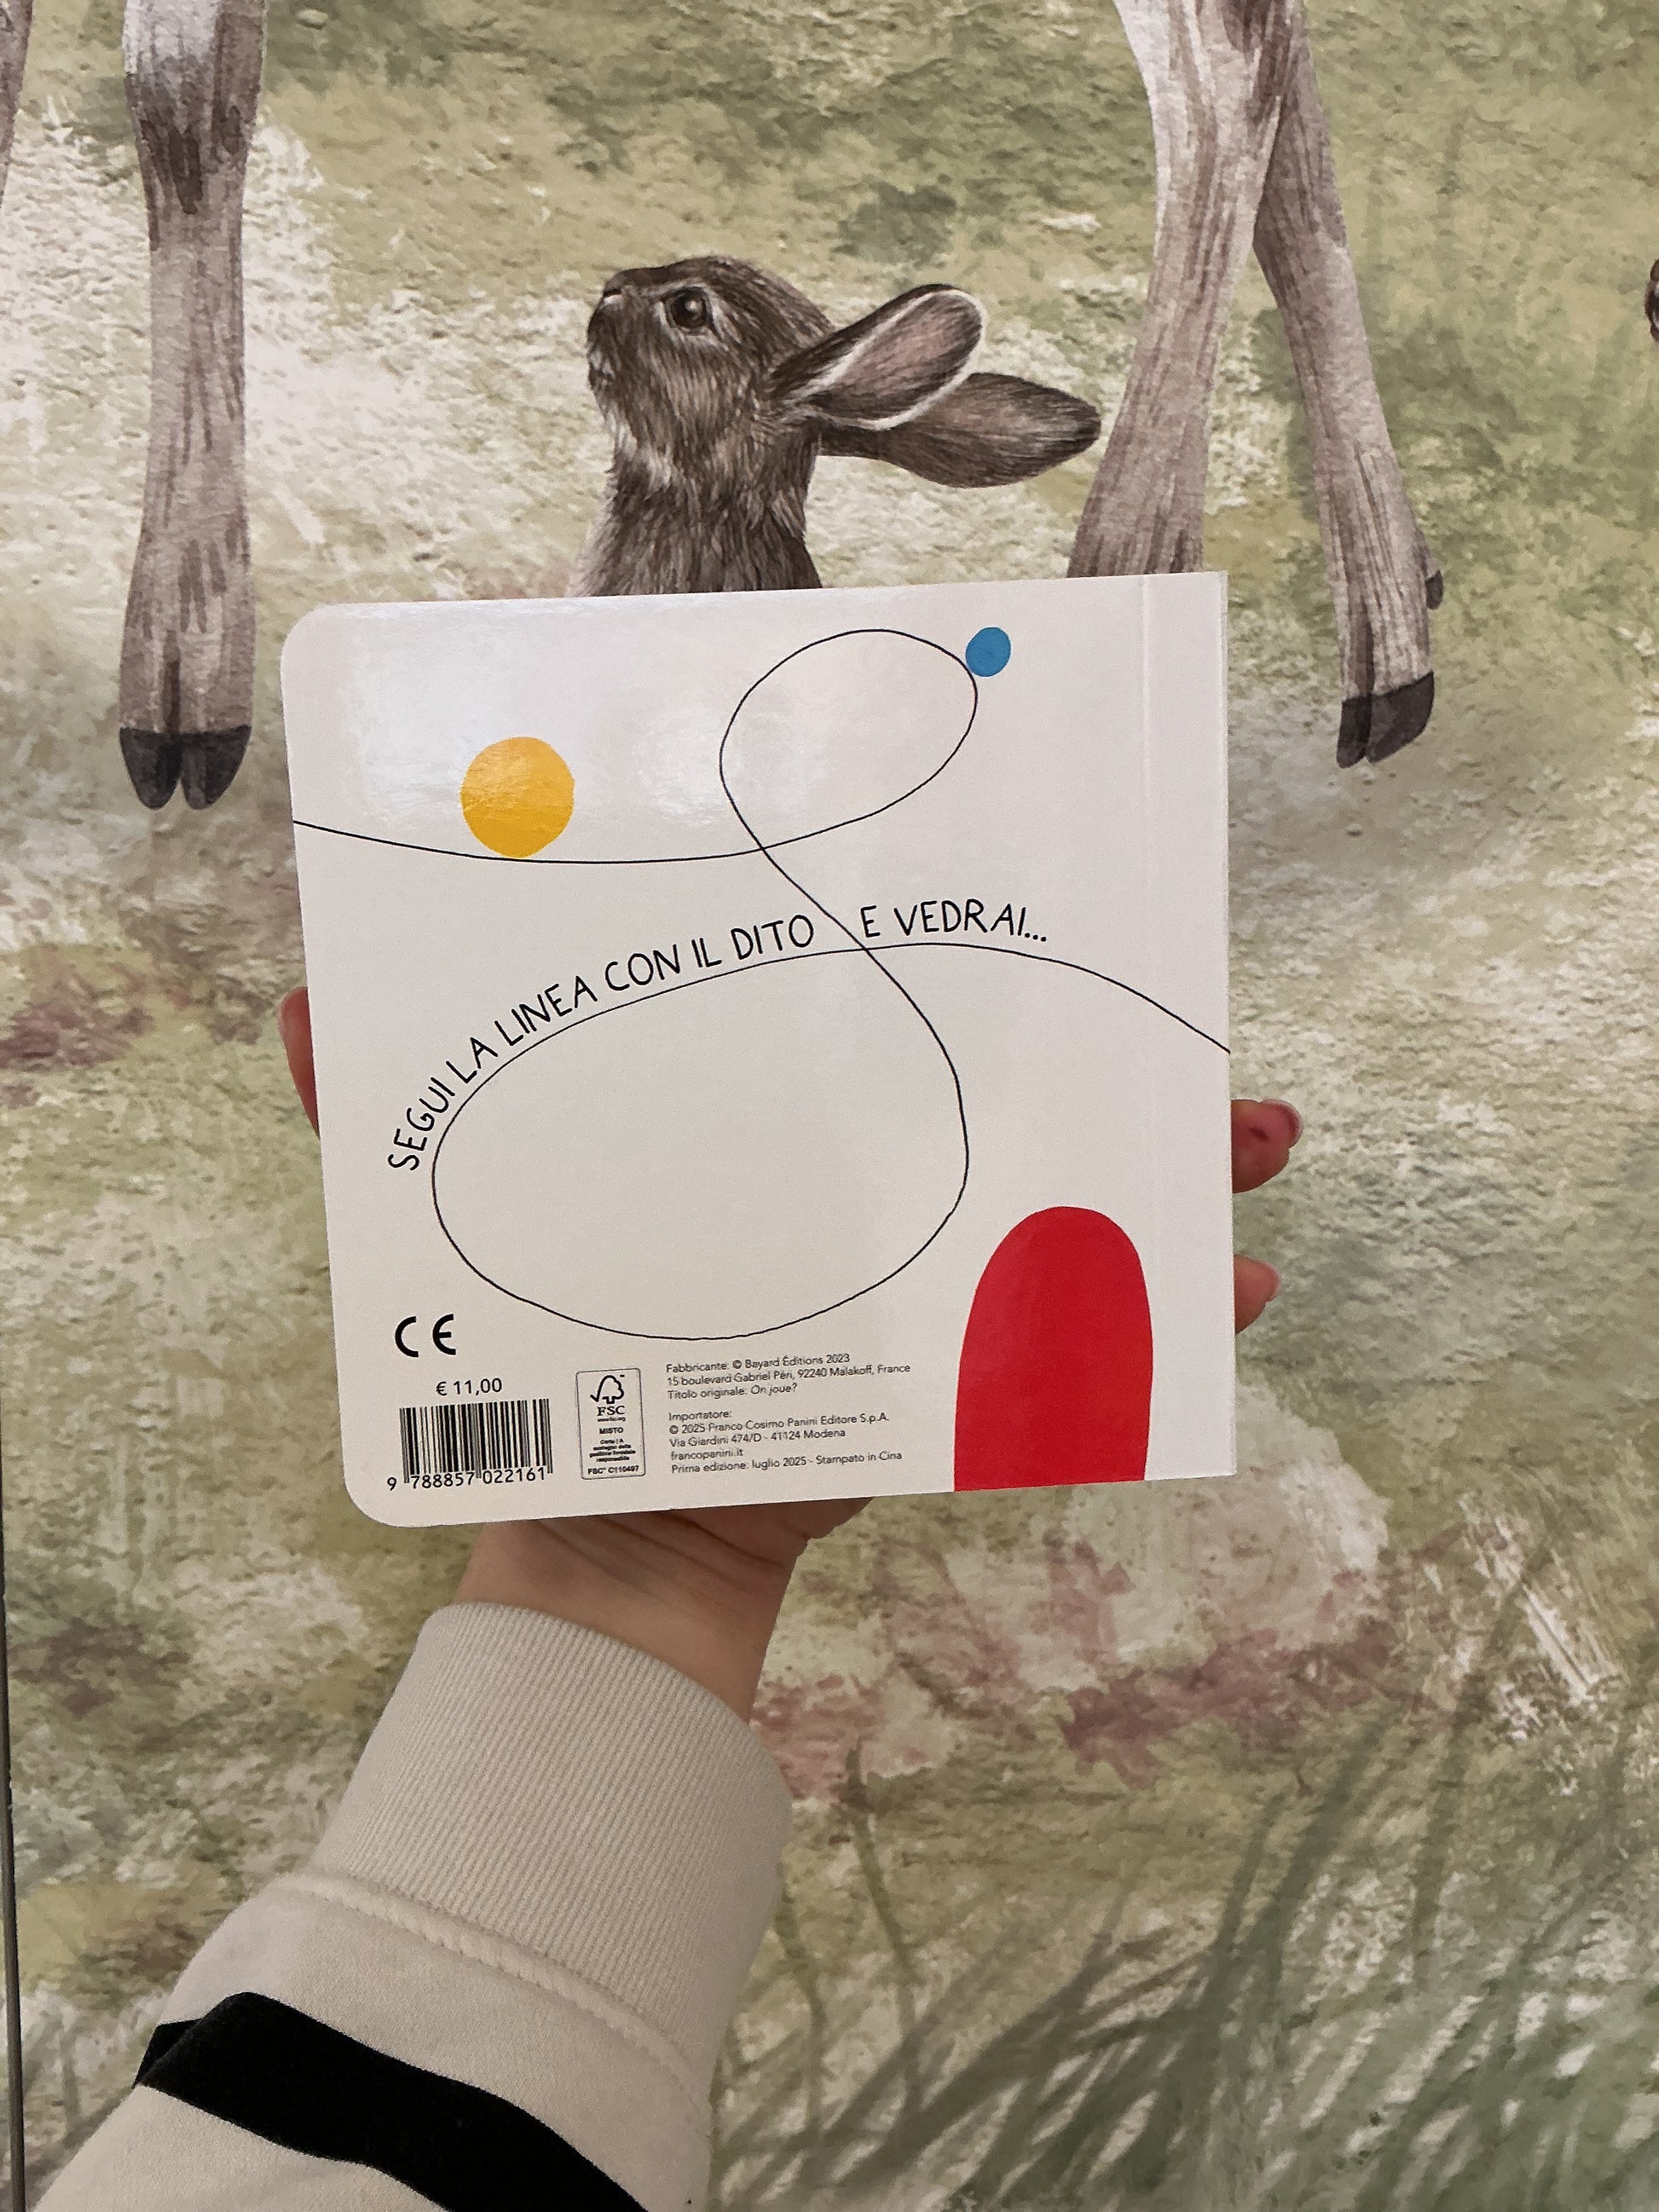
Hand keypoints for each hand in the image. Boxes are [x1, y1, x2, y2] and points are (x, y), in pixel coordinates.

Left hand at [277, 991, 1296, 1713]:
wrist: (617, 1550)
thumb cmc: (546, 1372)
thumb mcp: (456, 1236)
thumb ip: (373, 1128)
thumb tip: (303, 1007)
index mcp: (769, 1115)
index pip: (867, 1004)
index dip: (948, 942)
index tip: (1019, 867)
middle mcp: (859, 1172)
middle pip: (1001, 1078)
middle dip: (1102, 1035)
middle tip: (1174, 991)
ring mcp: (923, 1269)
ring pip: (1075, 1188)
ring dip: (1175, 1153)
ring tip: (1256, 1131)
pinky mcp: (966, 1367)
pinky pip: (1093, 1334)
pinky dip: (1173, 1316)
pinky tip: (1244, 1287)